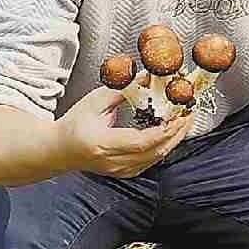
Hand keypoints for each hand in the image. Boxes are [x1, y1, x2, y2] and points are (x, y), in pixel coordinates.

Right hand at [55, 85, 193, 176]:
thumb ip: (123, 90)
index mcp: (102, 144)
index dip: (163, 130)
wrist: (58, 150)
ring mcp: (119, 170)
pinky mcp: (124, 172)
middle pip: (154, 152)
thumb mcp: (95, 101)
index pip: (141, 142)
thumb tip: (147, 76)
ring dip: (173, 140)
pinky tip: (171, 133)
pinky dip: (164, 146)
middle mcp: (112, 161)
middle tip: (189, 114)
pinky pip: (151, 161)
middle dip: (176, 133)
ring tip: (184, 121)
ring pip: (156, 158)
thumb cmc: (73, 124)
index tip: (178, 115)